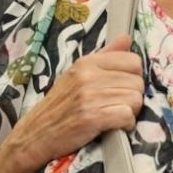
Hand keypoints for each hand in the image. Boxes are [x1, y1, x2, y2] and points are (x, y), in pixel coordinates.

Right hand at [2, 34, 142, 172]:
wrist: (35, 134)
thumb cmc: (59, 106)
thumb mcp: (77, 75)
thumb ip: (105, 56)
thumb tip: (126, 38)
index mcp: (86, 62)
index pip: (133, 61)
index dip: (132, 77)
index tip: (120, 88)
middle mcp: (88, 76)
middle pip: (137, 83)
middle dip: (132, 97)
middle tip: (115, 106)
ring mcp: (89, 96)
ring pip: (135, 100)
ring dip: (129, 112)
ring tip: (112, 116)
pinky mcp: (92, 117)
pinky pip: (127, 116)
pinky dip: (125, 125)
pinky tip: (112, 127)